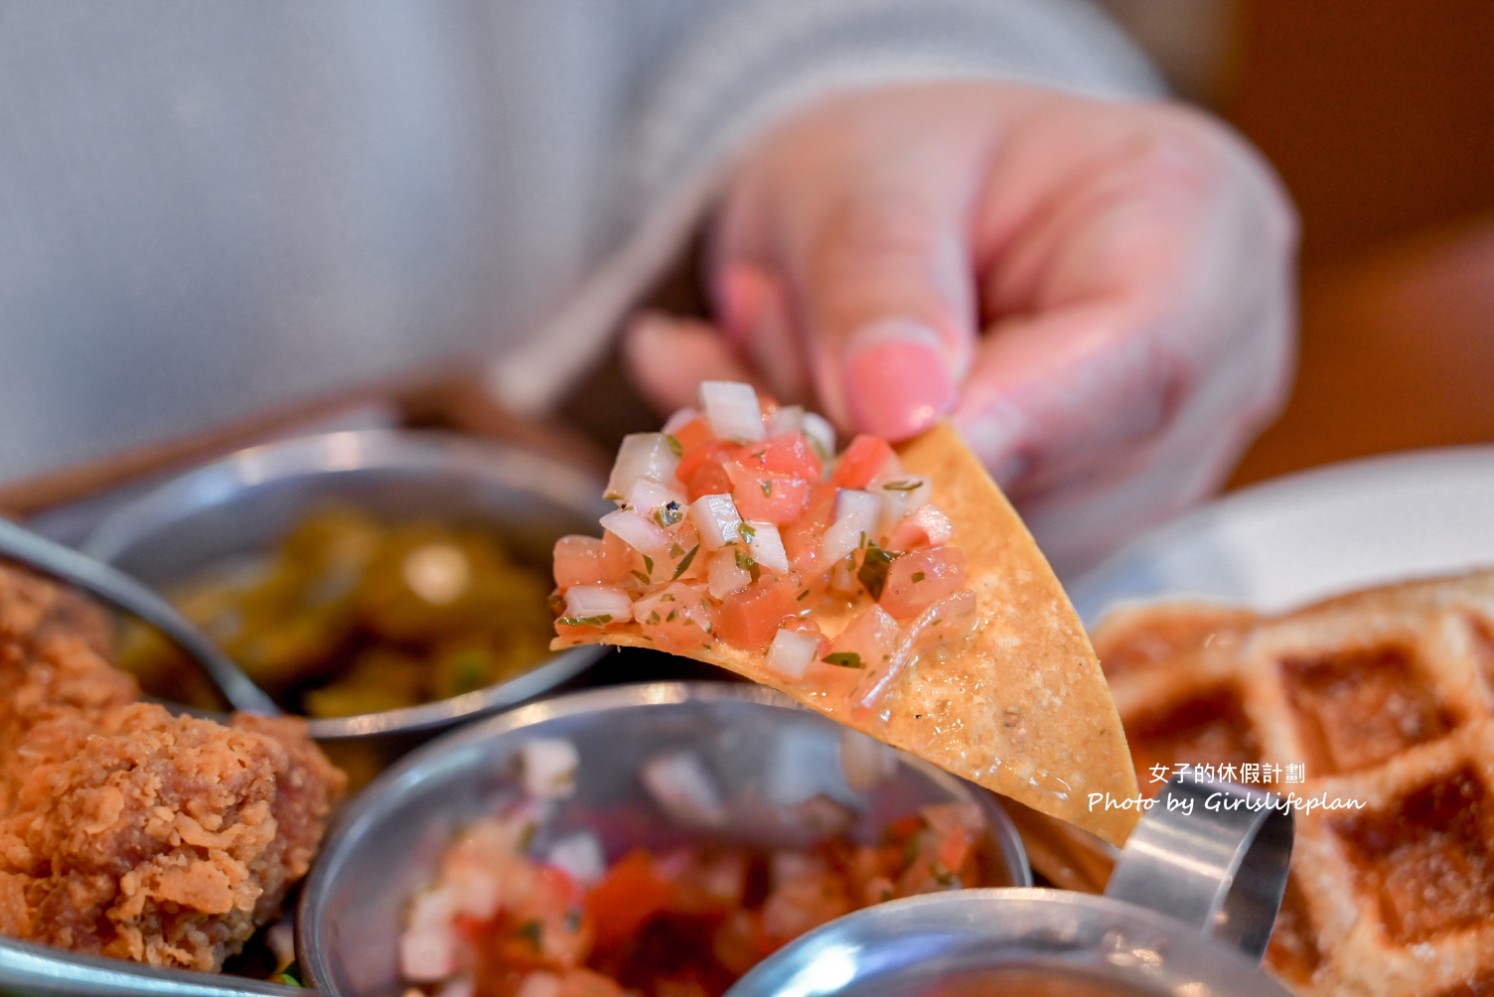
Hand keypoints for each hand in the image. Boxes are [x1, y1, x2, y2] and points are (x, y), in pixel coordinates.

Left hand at [624, 81, 1296, 574]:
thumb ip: (875, 275)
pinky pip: (977, 576)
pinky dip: (871, 534)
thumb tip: (898, 411)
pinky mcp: (1090, 532)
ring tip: (774, 399)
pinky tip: (806, 451)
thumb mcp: (860, 176)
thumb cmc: (898, 166)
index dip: (1002, 429)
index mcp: (1196, 222)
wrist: (899, 212)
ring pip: (1016, 551)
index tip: (864, 449)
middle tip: (762, 421)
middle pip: (1077, 475)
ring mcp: (1164, 464)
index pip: (1138, 359)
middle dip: (905, 474)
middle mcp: (1215, 362)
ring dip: (872, 508)